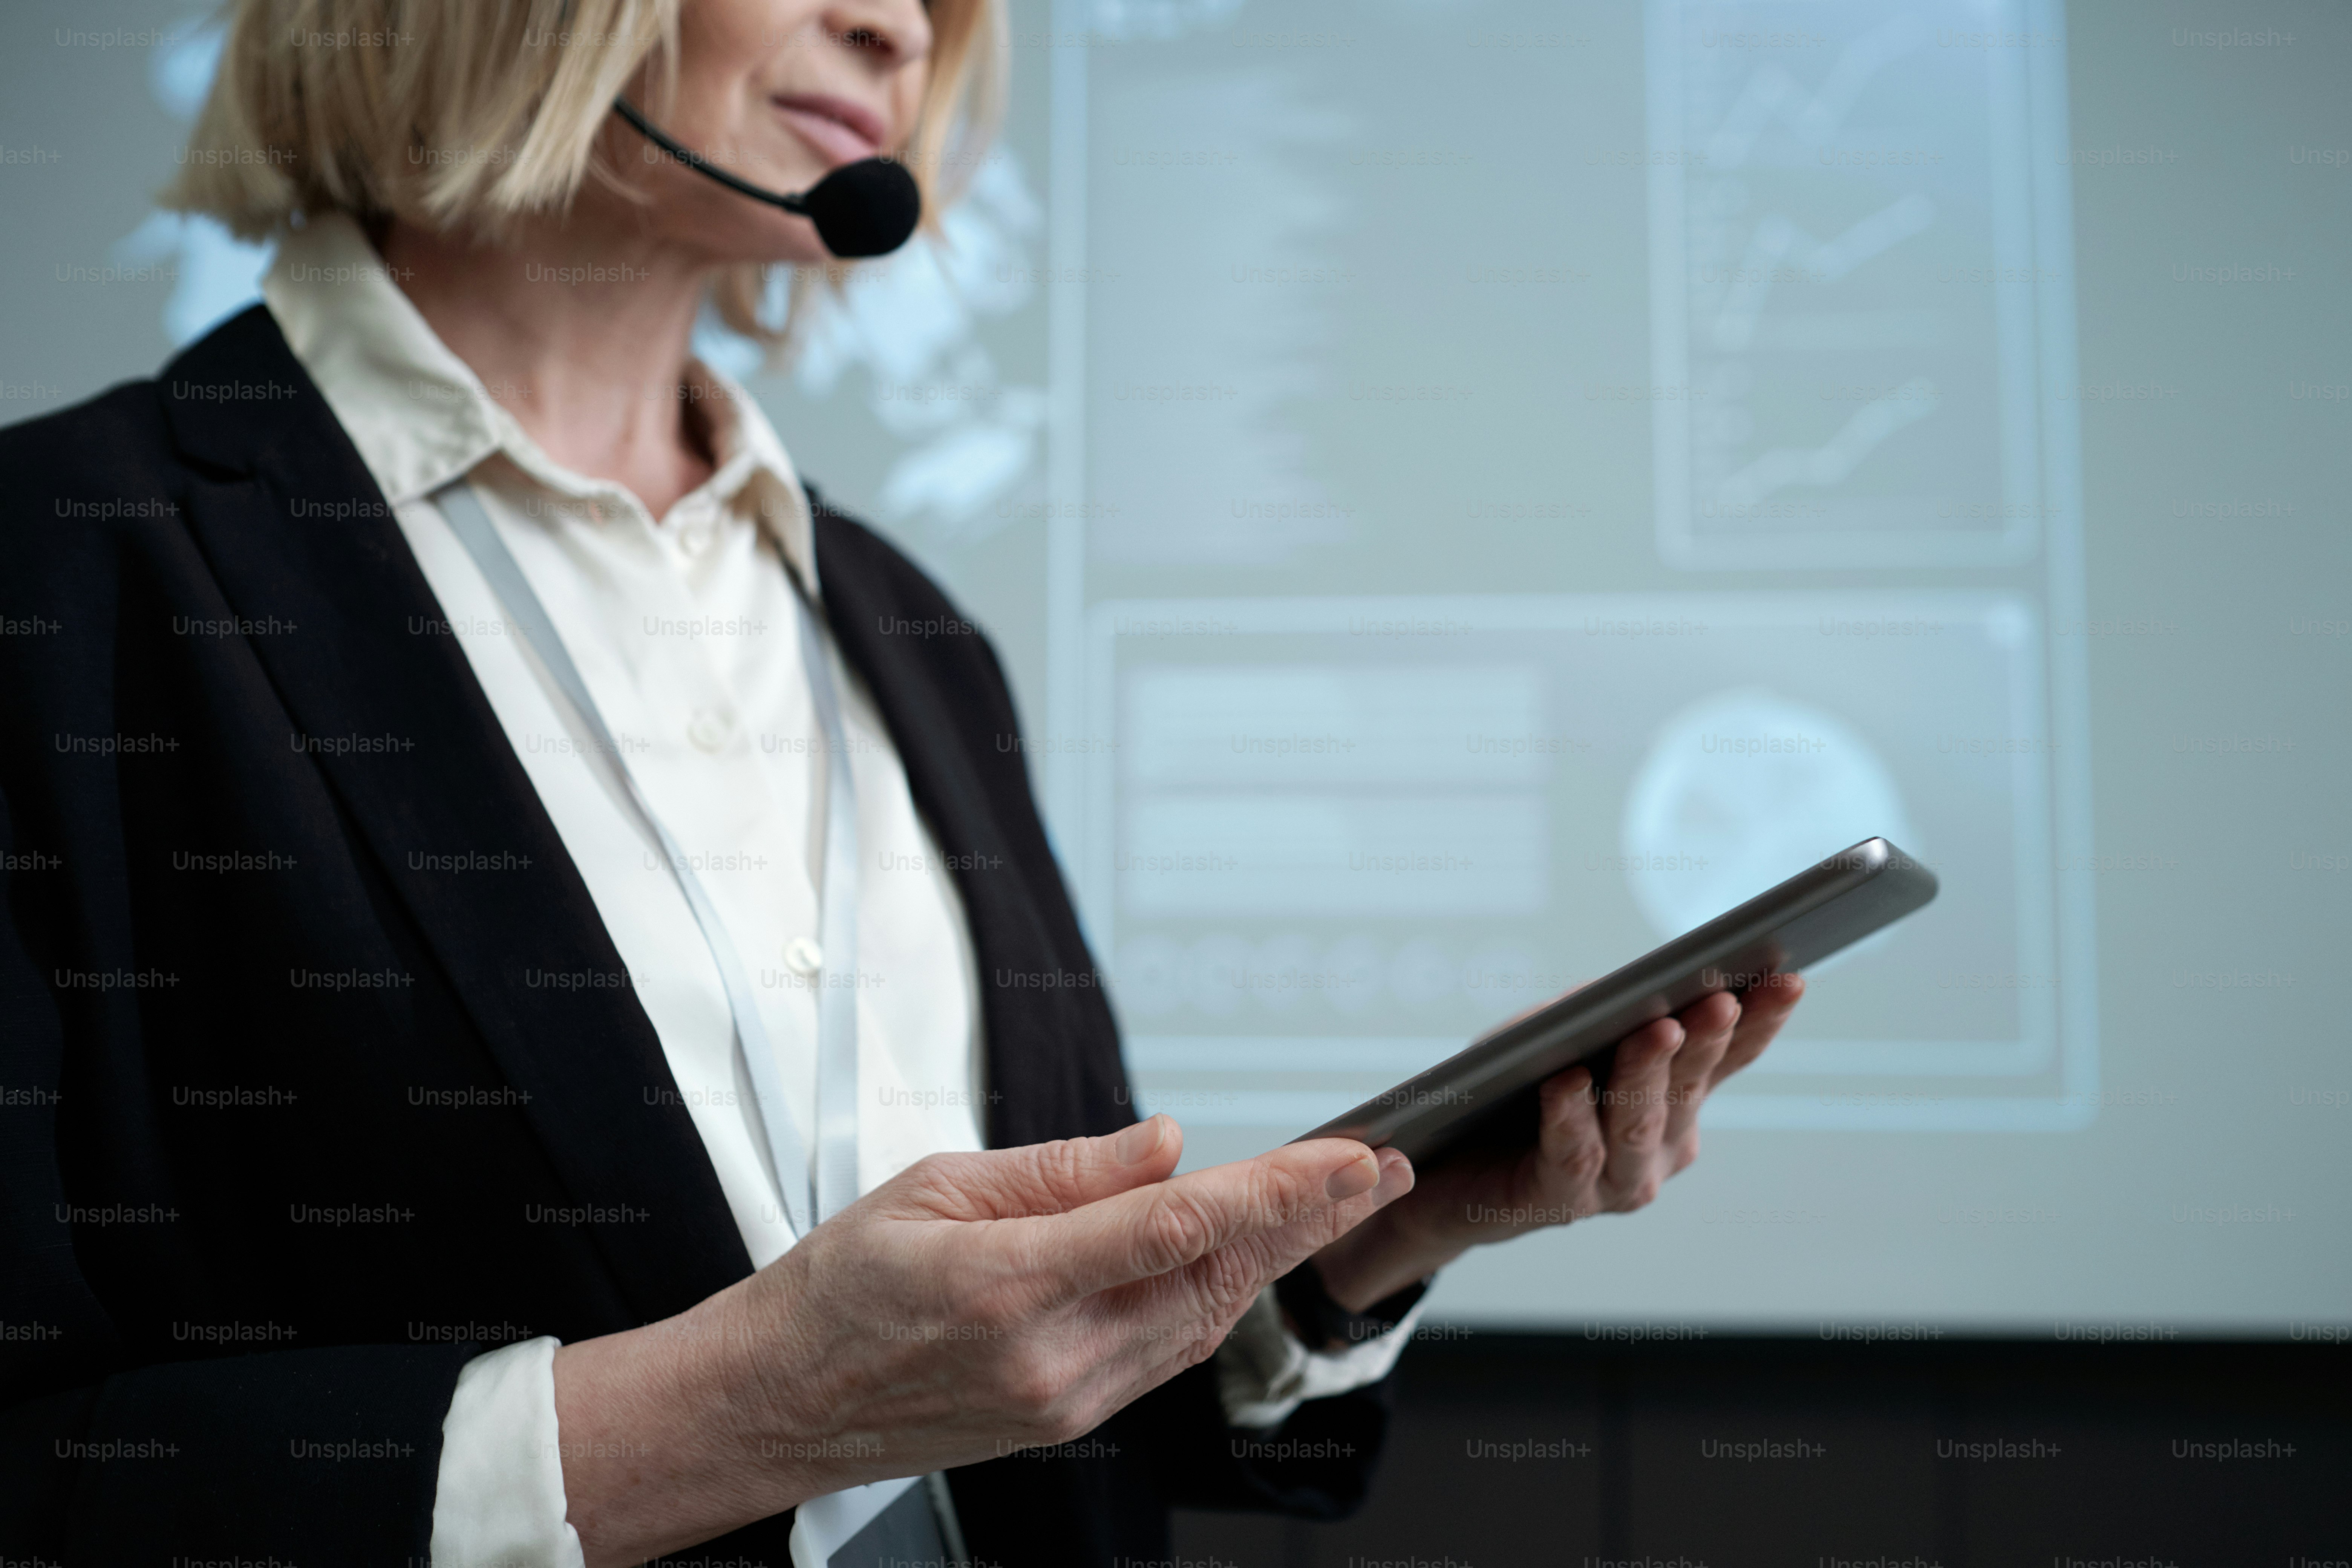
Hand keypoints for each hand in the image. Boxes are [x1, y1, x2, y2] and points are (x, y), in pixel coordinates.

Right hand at [549, 1115, 1413, 1566]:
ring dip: (1277, 1257)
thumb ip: (1062, 1170)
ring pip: (1203, 1320)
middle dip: (1308, 1219)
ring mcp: (1065, 1400)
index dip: (1271, 1191)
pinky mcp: (1068, 1419)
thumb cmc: (836, 1291)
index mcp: (1008, 1286)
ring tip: (1336, 1200)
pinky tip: (1253, 1255)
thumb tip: (1165, 1146)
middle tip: (1381, 1168)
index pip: (1173, 1229)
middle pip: (1213, 1278)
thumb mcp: (935, 1187)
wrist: (779, 1402)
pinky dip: (1219, 1295)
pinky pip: (1169, 1352)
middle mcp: (1050, 1357)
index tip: (1340, 1157)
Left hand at [1309, 974, 1804, 1312]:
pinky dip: (1571, 1115)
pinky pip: (1573, 1154)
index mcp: (1676, 1100)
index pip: (1729, 1057)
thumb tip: (1634, 988)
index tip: (1787, 977)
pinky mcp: (1560, 1200)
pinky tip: (1567, 1081)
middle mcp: (1661, 1145)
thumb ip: (1600, 1015)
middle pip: (1689, 1086)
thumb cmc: (1510, 1093)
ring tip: (1658, 1029)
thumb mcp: (1556, 1036)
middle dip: (1706, 1040)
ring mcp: (1618, 1181)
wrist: (1445, 1171)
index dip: (1760, 1021)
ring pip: (1640, 1123)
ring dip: (1648, 1073)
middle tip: (1718, 998)